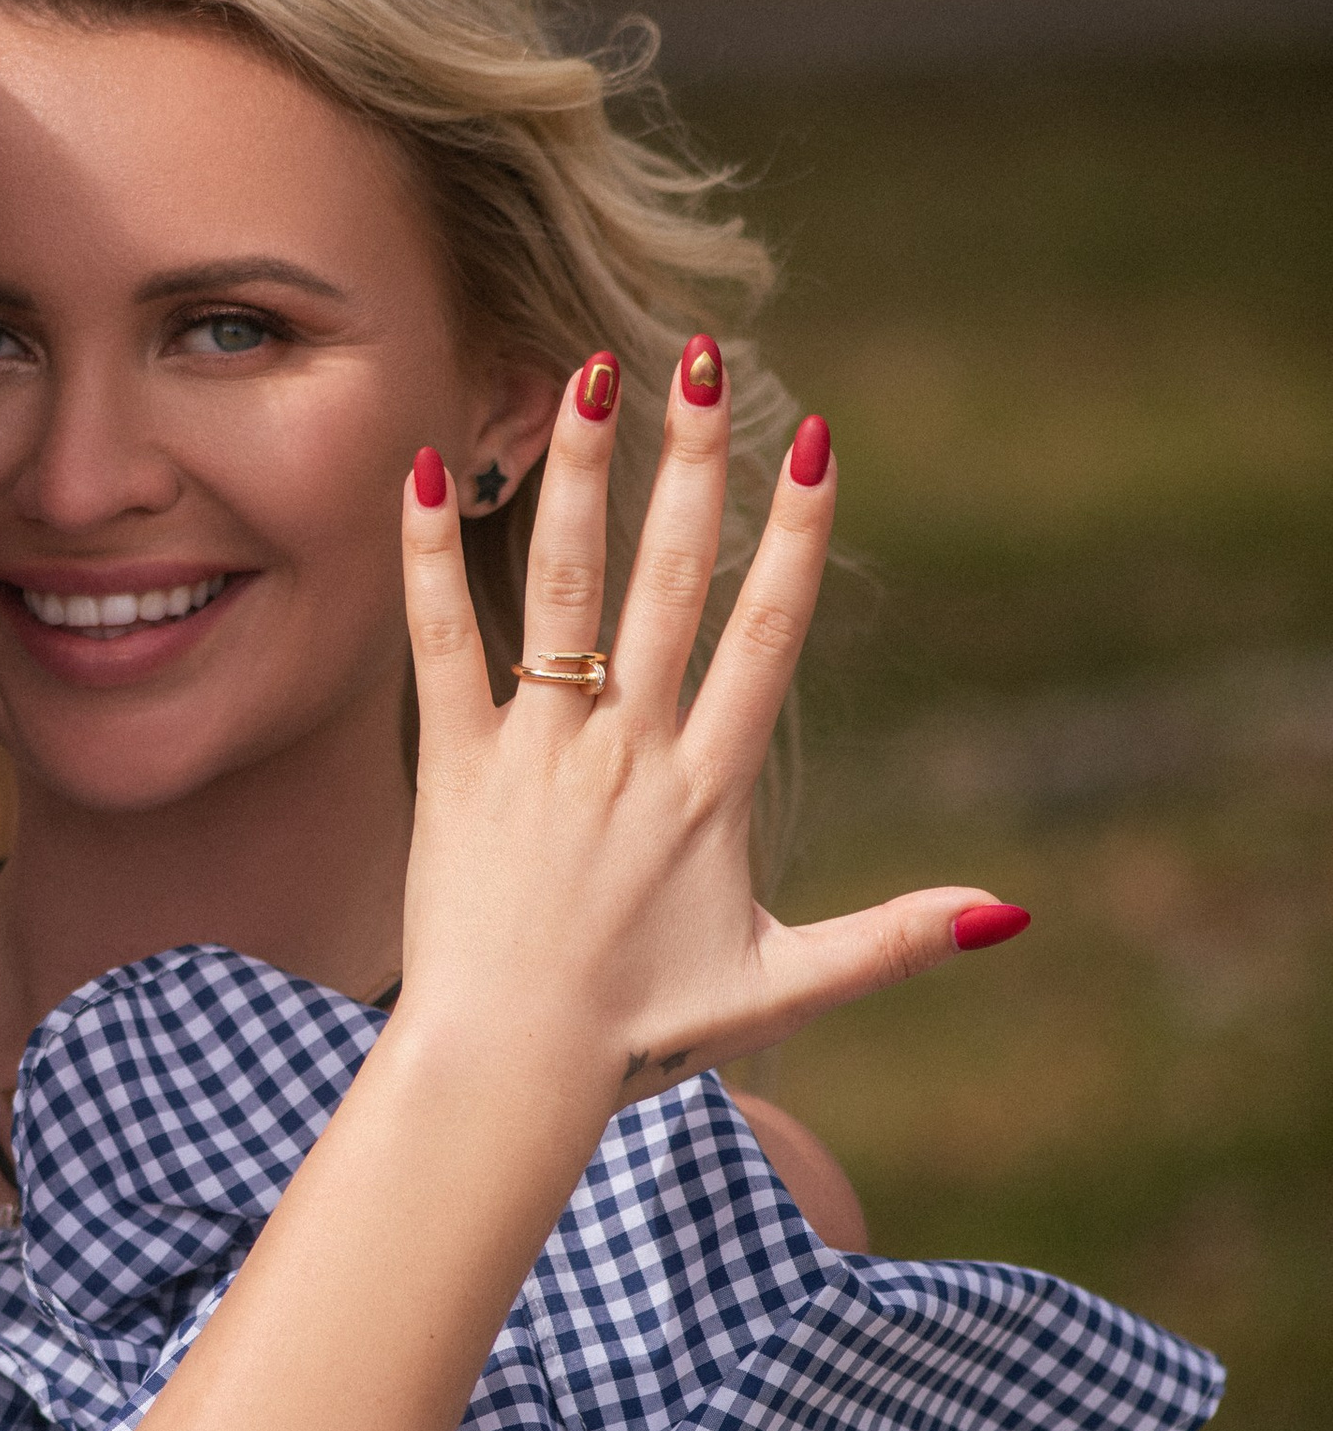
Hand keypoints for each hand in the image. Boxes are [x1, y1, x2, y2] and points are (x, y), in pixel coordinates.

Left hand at [395, 354, 1017, 1106]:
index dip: (796, 537)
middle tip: (704, 356)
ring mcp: (540, 756)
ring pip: (565, 594)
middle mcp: (630, 753)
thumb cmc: (637, 1036)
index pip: (764, 636)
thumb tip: (1009, 915)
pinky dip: (429, 560)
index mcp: (709, 790)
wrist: (509, 1073)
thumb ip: (891, 940)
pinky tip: (420, 469)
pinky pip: (440, 648)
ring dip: (581, 477)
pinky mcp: (454, 770)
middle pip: (673, 583)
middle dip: (694, 464)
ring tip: (588, 371)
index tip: (817, 441)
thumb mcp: (778, 988)